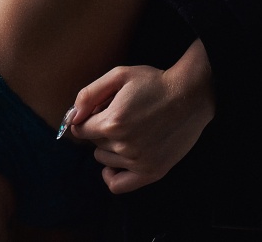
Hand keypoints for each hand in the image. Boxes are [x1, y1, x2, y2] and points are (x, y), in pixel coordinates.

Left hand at [68, 40, 215, 193]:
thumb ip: (90, 94)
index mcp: (112, 121)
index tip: (97, 111)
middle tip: (119, 115)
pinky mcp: (152, 172)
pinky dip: (112, 175)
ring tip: (128, 130)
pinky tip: (117, 162)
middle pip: (93, 143)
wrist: (190, 96)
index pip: (80, 130)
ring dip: (109, 147)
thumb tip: (72, 116)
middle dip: (100, 129)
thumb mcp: (119, 75)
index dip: (86, 118)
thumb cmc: (154, 82)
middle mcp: (123, 145)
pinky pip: (118, 186)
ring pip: (104, 160)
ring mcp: (138, 162)